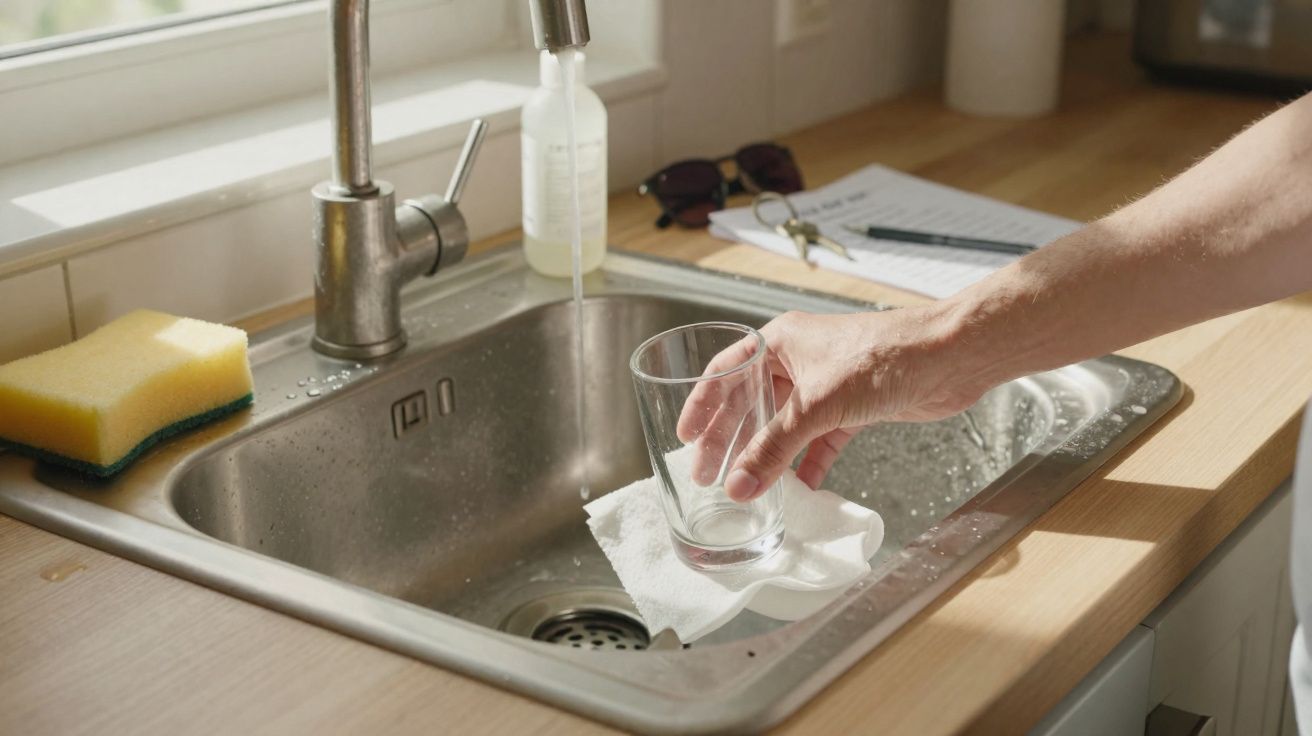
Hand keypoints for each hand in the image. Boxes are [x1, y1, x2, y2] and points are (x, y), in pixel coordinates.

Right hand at [677, 307, 989, 500]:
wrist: (948, 357)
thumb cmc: (883, 357)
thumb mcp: (816, 404)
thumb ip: (775, 448)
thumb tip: (740, 486)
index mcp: (779, 342)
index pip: (726, 373)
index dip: (702, 405)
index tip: (685, 437)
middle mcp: (798, 361)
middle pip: (751, 404)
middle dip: (730, 440)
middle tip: (708, 475)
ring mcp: (825, 386)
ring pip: (784, 426)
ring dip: (767, 457)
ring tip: (745, 488)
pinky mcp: (853, 408)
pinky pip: (818, 441)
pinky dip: (807, 464)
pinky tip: (798, 490)